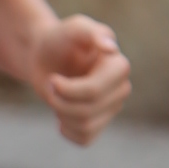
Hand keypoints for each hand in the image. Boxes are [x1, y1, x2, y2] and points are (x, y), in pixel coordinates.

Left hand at [36, 14, 130, 145]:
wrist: (46, 55)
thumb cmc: (61, 39)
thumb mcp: (73, 28)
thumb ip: (91, 32)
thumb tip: (111, 48)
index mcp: (119, 66)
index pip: (94, 92)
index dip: (67, 91)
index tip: (52, 79)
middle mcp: (121, 88)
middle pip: (88, 110)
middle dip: (60, 101)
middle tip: (51, 84)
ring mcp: (112, 108)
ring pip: (85, 126)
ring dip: (61, 112)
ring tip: (56, 95)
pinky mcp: (100, 123)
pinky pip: (84, 139)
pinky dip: (67, 130)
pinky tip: (62, 113)